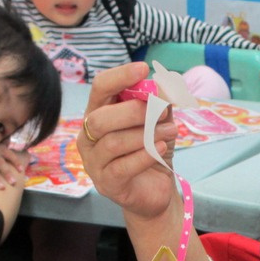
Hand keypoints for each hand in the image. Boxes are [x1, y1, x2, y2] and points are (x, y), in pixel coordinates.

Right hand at [78, 62, 180, 221]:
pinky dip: (145, 155)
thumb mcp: (159, 122)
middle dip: (134, 111)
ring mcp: (94, 162)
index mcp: (97, 114)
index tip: (143, 68)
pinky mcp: (106, 184)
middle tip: (162, 111)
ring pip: (113, 143)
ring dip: (146, 134)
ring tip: (171, 131)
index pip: (100, 88)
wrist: (155, 191)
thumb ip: (160, 102)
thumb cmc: (151, 151)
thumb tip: (164, 82)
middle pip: (101, 118)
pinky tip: (162, 149)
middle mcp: (88, 137)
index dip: (120, 76)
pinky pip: (123, 167)